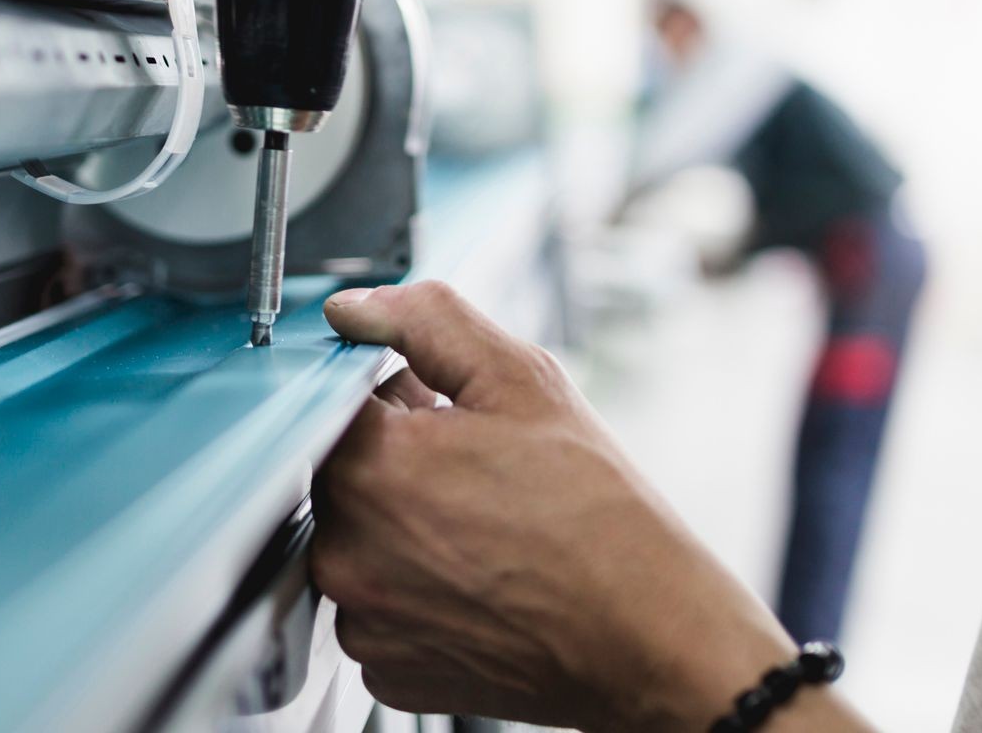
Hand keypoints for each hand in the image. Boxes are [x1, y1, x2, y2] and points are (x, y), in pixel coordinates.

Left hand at [313, 281, 869, 730]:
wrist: (647, 634)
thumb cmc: (596, 516)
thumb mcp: (520, 380)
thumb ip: (426, 321)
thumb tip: (355, 309)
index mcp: (369, 469)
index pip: (335, 400)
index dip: (394, 394)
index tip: (438, 408)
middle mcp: (347, 552)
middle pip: (344, 474)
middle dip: (398, 457)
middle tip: (476, 467)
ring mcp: (363, 620)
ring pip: (360, 542)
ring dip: (402, 525)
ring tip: (484, 526)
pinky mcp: (385, 672)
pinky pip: (377, 608)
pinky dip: (414, 590)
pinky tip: (475, 579)